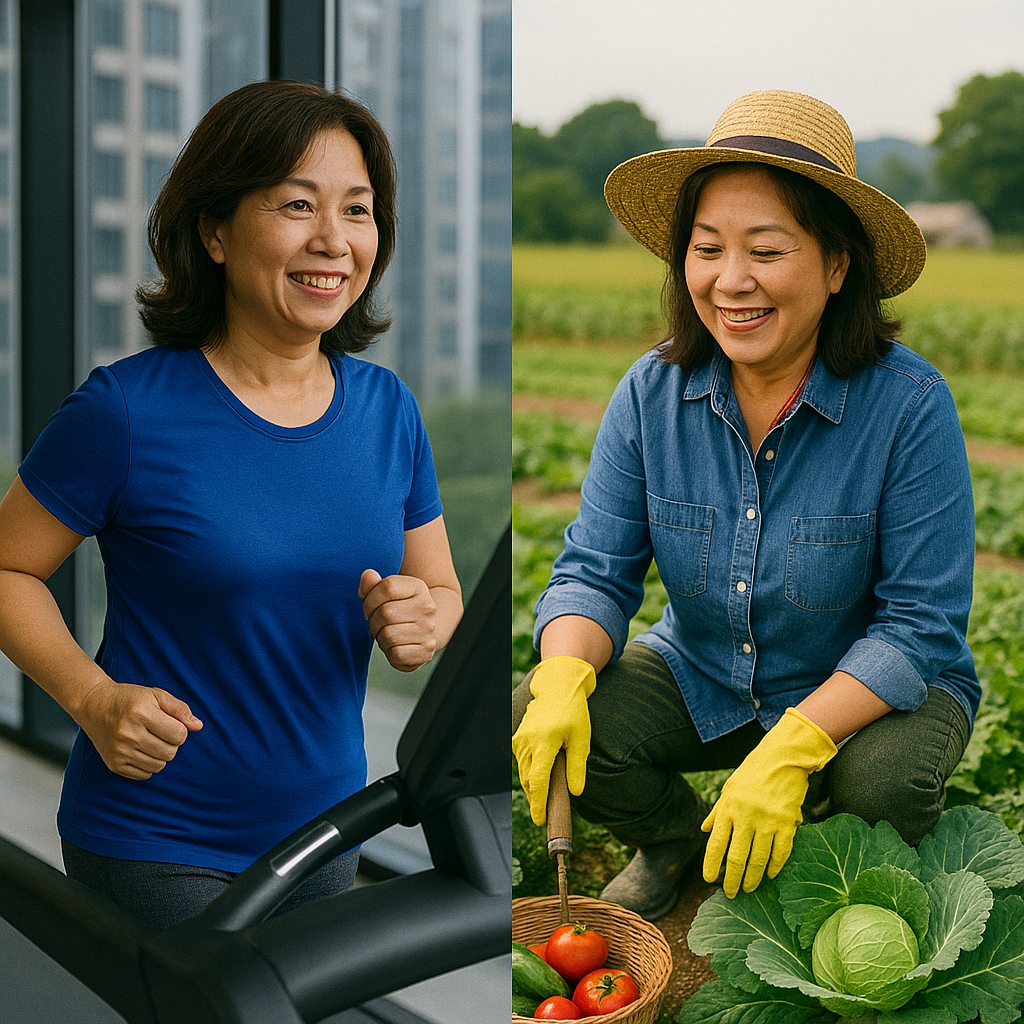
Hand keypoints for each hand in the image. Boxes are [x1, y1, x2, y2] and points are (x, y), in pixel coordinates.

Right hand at [76, 680, 202, 780]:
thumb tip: (198, 726)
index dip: (180, 730)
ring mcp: (120, 752)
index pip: (179, 734)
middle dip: (172, 743)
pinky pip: (144, 775)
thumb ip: (180, 709)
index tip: (171, 723)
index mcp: (142, 714)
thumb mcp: (156, 695)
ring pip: (159, 766)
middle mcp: (129, 734)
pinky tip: (141, 750)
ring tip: (151, 740)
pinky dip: (148, 765)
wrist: (94, 705)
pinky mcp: (114, 765)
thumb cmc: (130, 699)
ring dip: (161, 755)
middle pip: (170, 752)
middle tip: (161, 732)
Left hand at [359, 569, 438, 671]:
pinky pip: (395, 654)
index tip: (371, 606)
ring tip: (387, 634)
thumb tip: (368, 575)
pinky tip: (395, 646)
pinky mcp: (427, 650)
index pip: (387, 587)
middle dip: (373, 621)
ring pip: (388, 635)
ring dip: (380, 637)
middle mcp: (428, 607)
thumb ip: (372, 584)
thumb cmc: (399, 609)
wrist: (425, 630)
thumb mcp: (386, 593)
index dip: (370, 599)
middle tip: (378, 623)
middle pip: (385, 613)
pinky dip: (389, 652)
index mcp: (418, 587)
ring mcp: (429, 629)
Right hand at [511, 656, 595, 824]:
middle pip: (528, 781)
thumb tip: (575, 792)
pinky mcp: (517, 739)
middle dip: (536, 800)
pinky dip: (529, 774)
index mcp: (544, 742)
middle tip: (546, 816)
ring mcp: (519, 740)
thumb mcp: (582, 739)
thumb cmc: (573, 711)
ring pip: (523, 773)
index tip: (540, 820)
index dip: (538, 804)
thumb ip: (577, 767)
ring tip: (544, 801)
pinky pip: (521, 763)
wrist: (557, 688)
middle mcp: (527, 742)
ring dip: (533, 788)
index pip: (538, 781)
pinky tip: (540, 780)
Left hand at [702, 708, 836, 897]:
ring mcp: (767, 821)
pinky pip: (781, 852)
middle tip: (731, 893)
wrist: (782, 757)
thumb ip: (718, 811)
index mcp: (728, 808)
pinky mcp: (787, 823)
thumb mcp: (730, 788)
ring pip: (758, 859)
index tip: (709, 879)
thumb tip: (704, 829)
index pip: (716, 843)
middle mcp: (746, 817)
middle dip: (733, 879)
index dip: (712, 864)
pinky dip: (775, 867)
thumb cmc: (753, 772)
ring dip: (753, 878)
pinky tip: (770, 876)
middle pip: (737, 857)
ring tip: (749, 889)